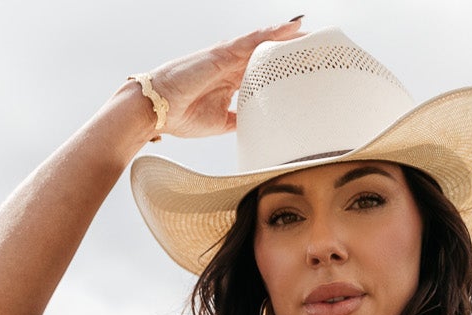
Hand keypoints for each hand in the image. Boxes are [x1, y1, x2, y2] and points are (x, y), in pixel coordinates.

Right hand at [143, 20, 305, 140]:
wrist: (158, 108)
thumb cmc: (182, 115)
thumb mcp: (219, 123)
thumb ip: (238, 119)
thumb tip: (255, 128)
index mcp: (230, 81)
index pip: (262, 72)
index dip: (281, 69)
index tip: (301, 70)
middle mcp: (230, 66)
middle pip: (265, 55)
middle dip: (287, 51)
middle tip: (313, 47)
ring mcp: (226, 57)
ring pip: (262, 43)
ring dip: (284, 37)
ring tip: (307, 32)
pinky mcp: (221, 53)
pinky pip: (251, 40)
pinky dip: (270, 33)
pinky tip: (288, 28)